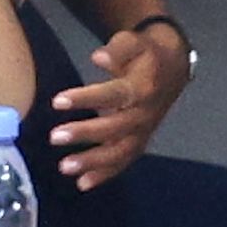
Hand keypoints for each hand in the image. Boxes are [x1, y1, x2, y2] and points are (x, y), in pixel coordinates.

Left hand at [49, 26, 191, 189]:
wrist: (172, 69)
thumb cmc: (145, 54)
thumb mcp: (134, 42)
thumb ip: (118, 49)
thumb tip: (99, 57)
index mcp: (143, 87)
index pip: (114, 94)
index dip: (86, 99)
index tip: (57, 101)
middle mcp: (144, 114)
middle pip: (115, 128)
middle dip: (85, 134)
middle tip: (54, 137)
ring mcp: (143, 131)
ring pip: (120, 151)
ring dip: (93, 162)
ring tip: (65, 167)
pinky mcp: (139, 142)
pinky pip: (124, 162)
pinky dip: (104, 175)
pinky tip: (82, 184)